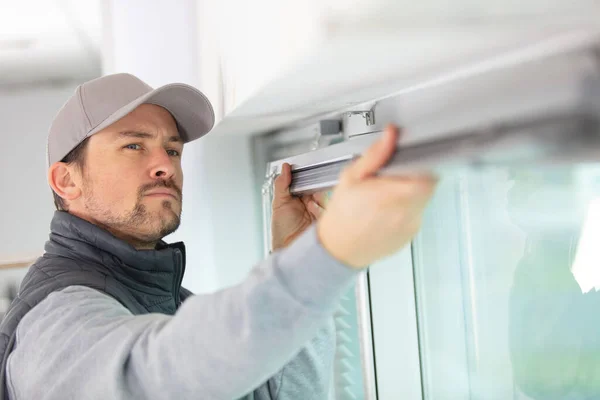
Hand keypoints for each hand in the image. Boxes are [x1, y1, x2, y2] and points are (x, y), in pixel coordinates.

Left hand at [271, 163, 327, 250]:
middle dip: (315, 187)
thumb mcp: (279, 205)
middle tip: (309, 193)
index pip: (307, 180)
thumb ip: (281, 184)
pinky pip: (332, 207)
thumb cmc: (282, 232)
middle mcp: (312, 202)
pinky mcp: (329, 218)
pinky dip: (323, 208)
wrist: (290, 250)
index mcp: (299, 197)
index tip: (308, 172)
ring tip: (310, 207)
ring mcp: (322, 210)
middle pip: (320, 186)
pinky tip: (314, 214)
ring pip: (327, 195)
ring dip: (318, 199)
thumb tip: (285, 168)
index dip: (308, 175)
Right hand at [317, 125, 436, 268]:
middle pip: (428, 186)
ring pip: (422, 201)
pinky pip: (415, 215)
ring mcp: (411, 226)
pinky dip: (405, 210)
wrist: (338, 249)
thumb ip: (375, 155)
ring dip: (410, 194)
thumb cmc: (342, 214)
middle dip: (414, 178)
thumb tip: (390, 135)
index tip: (411, 162)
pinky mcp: (410, 236)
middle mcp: (407, 212)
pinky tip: (385, 212)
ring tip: (385, 197)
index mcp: (393, 195)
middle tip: (393, 179)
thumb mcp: (352, 177)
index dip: (423, 164)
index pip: (429, 174)